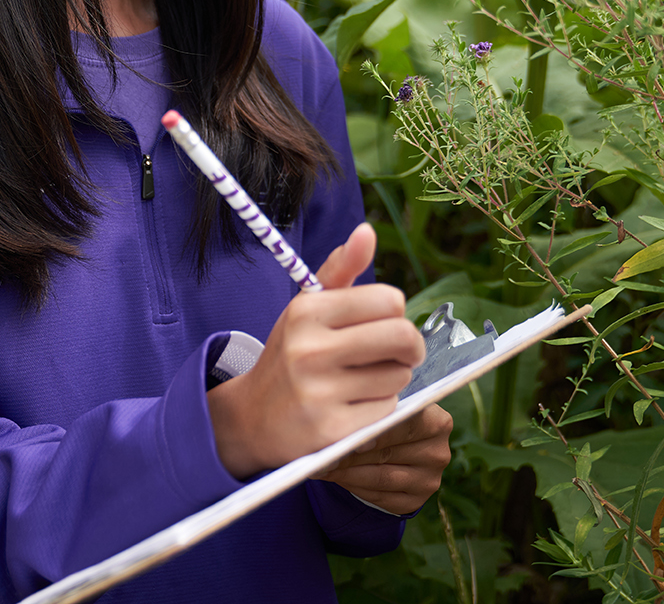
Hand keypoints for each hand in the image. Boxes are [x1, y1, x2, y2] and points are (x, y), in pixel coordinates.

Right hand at [207, 224, 425, 479]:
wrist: (252, 417)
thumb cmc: (292, 354)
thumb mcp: (307, 307)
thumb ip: (341, 268)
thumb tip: (367, 232)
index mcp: (307, 311)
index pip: (389, 300)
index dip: (396, 312)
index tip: (385, 323)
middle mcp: (309, 349)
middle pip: (403, 337)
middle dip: (411, 346)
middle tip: (401, 353)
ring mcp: (318, 392)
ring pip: (399, 376)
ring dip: (393, 378)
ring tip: (365, 379)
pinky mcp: (331, 430)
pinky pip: (387, 410)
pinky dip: (380, 407)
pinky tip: (354, 404)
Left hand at [314, 404, 452, 514]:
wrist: (402, 445)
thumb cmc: (390, 418)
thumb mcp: (389, 407)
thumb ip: (374, 412)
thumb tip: (343, 428)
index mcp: (438, 421)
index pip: (406, 425)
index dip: (376, 432)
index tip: (349, 438)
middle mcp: (438, 453)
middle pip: (388, 454)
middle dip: (351, 454)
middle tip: (323, 454)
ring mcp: (429, 480)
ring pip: (381, 479)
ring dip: (348, 473)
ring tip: (322, 467)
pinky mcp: (416, 501)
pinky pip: (379, 497)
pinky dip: (354, 487)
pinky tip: (336, 477)